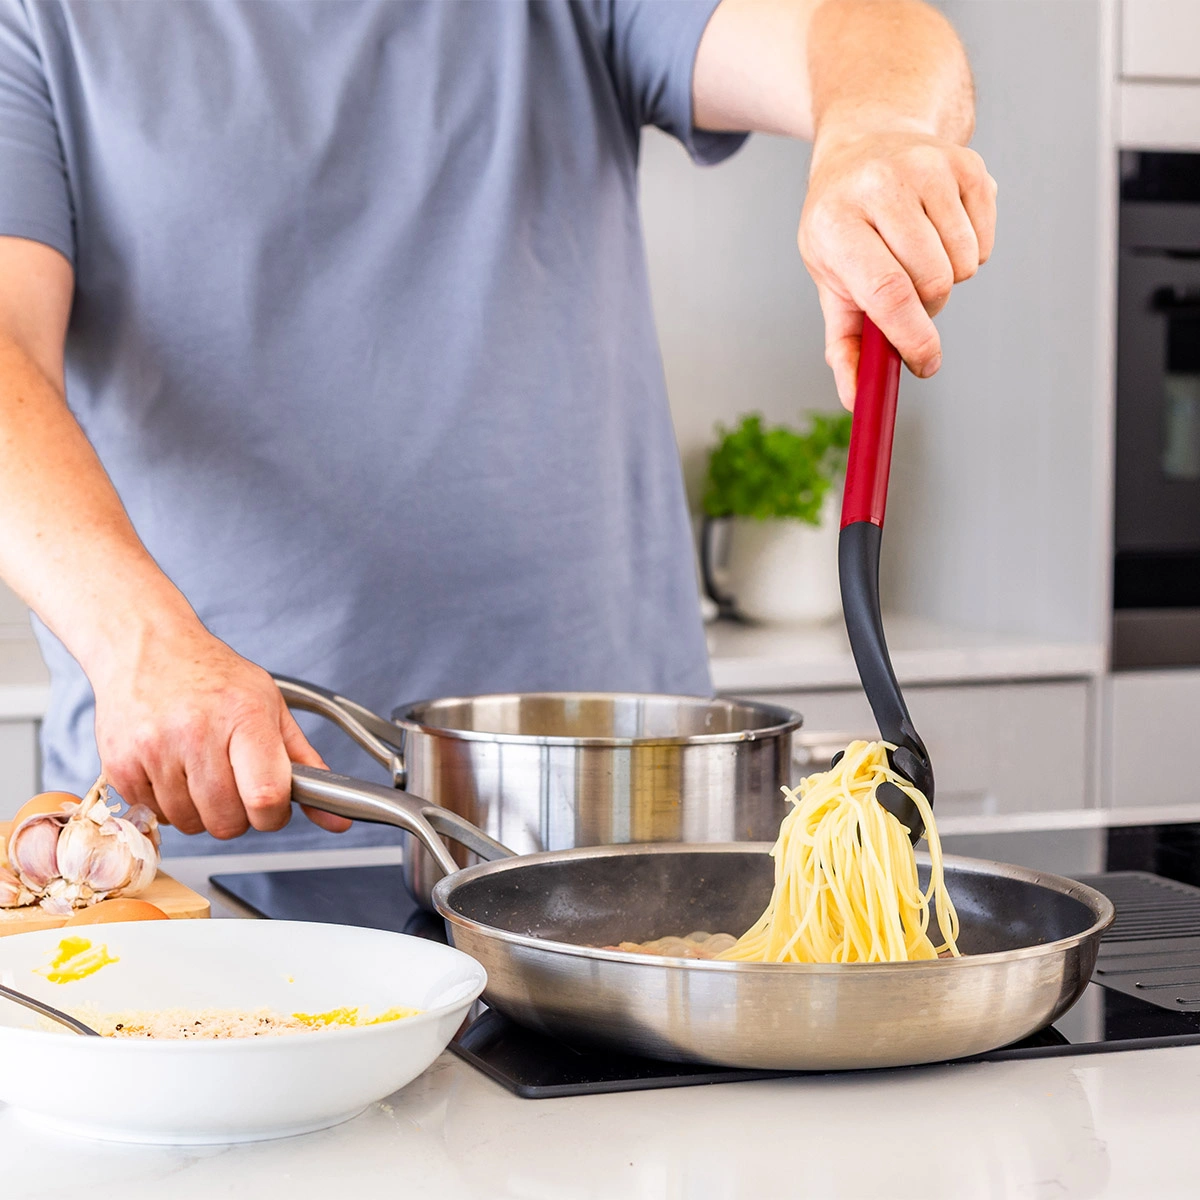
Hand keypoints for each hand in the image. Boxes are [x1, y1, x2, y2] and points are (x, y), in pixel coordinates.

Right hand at [92, 621, 351, 839]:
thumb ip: (305, 765)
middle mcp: (196, 733)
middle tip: (235, 783)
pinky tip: (172, 768)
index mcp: (243, 716)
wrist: (146, 648)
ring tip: (201, 769)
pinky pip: (155, 816)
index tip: (272, 805)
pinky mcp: (120, 766)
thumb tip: (338, 819)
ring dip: (201, 810)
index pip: (266, 796)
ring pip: (190, 824)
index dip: (274, 814)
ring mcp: (154, 750)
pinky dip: (168, 804)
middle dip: (238, 815)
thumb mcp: (271, 708)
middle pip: (227, 821)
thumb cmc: (213, 676)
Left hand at [798, 127, 996, 406]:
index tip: (927, 365)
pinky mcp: (967, 163)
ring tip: (917, 255)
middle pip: (932, 283)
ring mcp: (928, 167)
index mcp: (836, 222)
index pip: (886, 292)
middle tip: (906, 294)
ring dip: (946, 279)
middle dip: (926, 308)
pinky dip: (969, 253)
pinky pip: (985, 243)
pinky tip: (939, 229)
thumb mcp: (830, 280)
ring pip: (963, 266)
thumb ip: (845, 344)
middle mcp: (880, 186)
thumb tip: (857, 399)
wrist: (867, 146)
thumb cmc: (845, 226)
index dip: (912, 337)